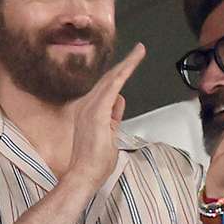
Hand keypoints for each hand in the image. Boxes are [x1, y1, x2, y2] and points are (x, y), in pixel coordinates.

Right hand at [63, 42, 143, 191]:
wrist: (84, 174)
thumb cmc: (95, 161)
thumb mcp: (109, 134)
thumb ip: (113, 116)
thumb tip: (119, 100)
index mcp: (90, 112)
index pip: (107, 89)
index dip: (119, 74)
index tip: (131, 62)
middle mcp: (87, 106)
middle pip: (108, 80)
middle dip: (125, 64)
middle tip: (139, 49)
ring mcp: (90, 107)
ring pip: (111, 80)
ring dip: (126, 65)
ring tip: (139, 52)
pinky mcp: (97, 111)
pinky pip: (112, 87)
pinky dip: (122, 74)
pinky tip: (131, 63)